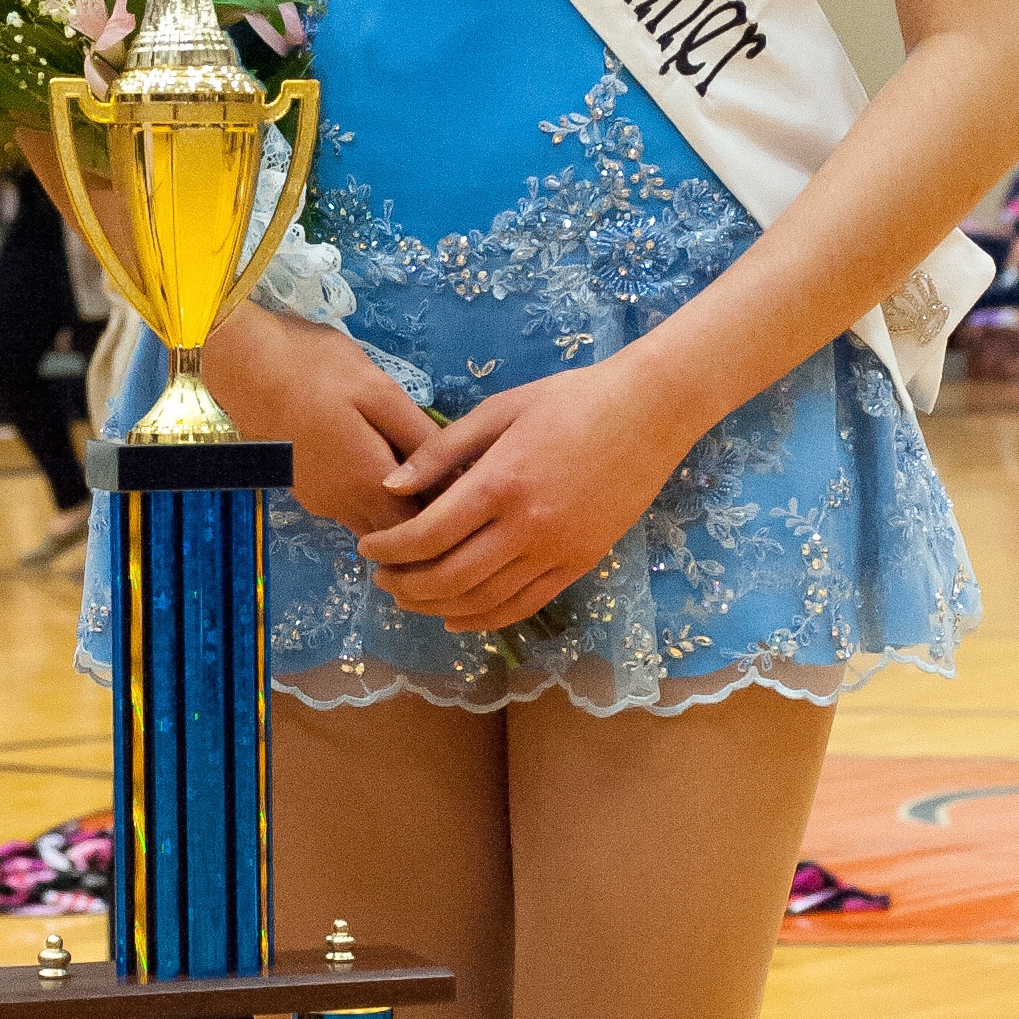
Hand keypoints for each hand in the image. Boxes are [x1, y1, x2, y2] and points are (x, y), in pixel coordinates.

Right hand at [198, 309, 438, 539]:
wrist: (241, 363)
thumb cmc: (314, 369)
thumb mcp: (379, 392)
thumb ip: (418, 438)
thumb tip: (457, 475)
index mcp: (368, 484)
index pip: (424, 528)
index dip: (453, 515)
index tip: (474, 487)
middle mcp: (343, 506)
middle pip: (399, 532)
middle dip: (429, 515)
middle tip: (454, 477)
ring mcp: (320, 502)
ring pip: (373, 522)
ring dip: (399, 507)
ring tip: (420, 466)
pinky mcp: (305, 490)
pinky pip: (351, 507)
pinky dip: (373, 496)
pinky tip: (380, 459)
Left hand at [363, 357, 696, 631]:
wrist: (650, 411)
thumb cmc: (571, 399)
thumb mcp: (500, 409)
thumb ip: (442, 451)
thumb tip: (392, 486)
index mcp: (501, 482)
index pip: (429, 534)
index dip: (390, 549)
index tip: (367, 549)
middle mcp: (528, 525)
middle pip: (450, 577)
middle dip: (406, 584)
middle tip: (381, 577)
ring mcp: (558, 550)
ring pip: (485, 600)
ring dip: (438, 606)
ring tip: (410, 598)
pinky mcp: (581, 563)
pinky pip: (525, 605)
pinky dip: (485, 619)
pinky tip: (457, 616)